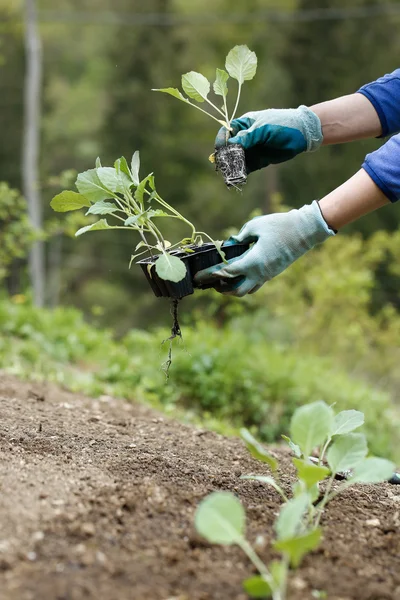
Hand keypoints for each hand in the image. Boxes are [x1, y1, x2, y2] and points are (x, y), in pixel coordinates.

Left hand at [194, 201, 334, 296]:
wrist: (306, 230)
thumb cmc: (280, 225)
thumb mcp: (255, 226)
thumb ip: (240, 237)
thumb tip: (230, 244)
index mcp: (253, 262)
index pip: (226, 273)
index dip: (211, 275)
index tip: (199, 276)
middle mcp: (260, 273)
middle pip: (236, 290)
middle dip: (221, 289)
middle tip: (210, 282)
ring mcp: (268, 275)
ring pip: (247, 290)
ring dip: (233, 289)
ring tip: (222, 282)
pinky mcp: (273, 273)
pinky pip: (256, 284)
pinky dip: (244, 283)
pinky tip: (239, 275)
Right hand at [215, 106, 322, 173]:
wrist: (302, 134)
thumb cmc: (282, 124)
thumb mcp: (263, 128)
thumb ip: (247, 136)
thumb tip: (230, 145)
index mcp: (245, 124)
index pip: (227, 132)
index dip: (222, 141)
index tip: (221, 150)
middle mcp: (246, 137)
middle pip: (230, 148)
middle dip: (226, 157)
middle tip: (225, 166)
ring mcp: (252, 149)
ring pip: (237, 159)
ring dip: (232, 167)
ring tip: (231, 175)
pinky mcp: (259, 160)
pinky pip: (247, 168)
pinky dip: (242, 173)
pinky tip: (239, 178)